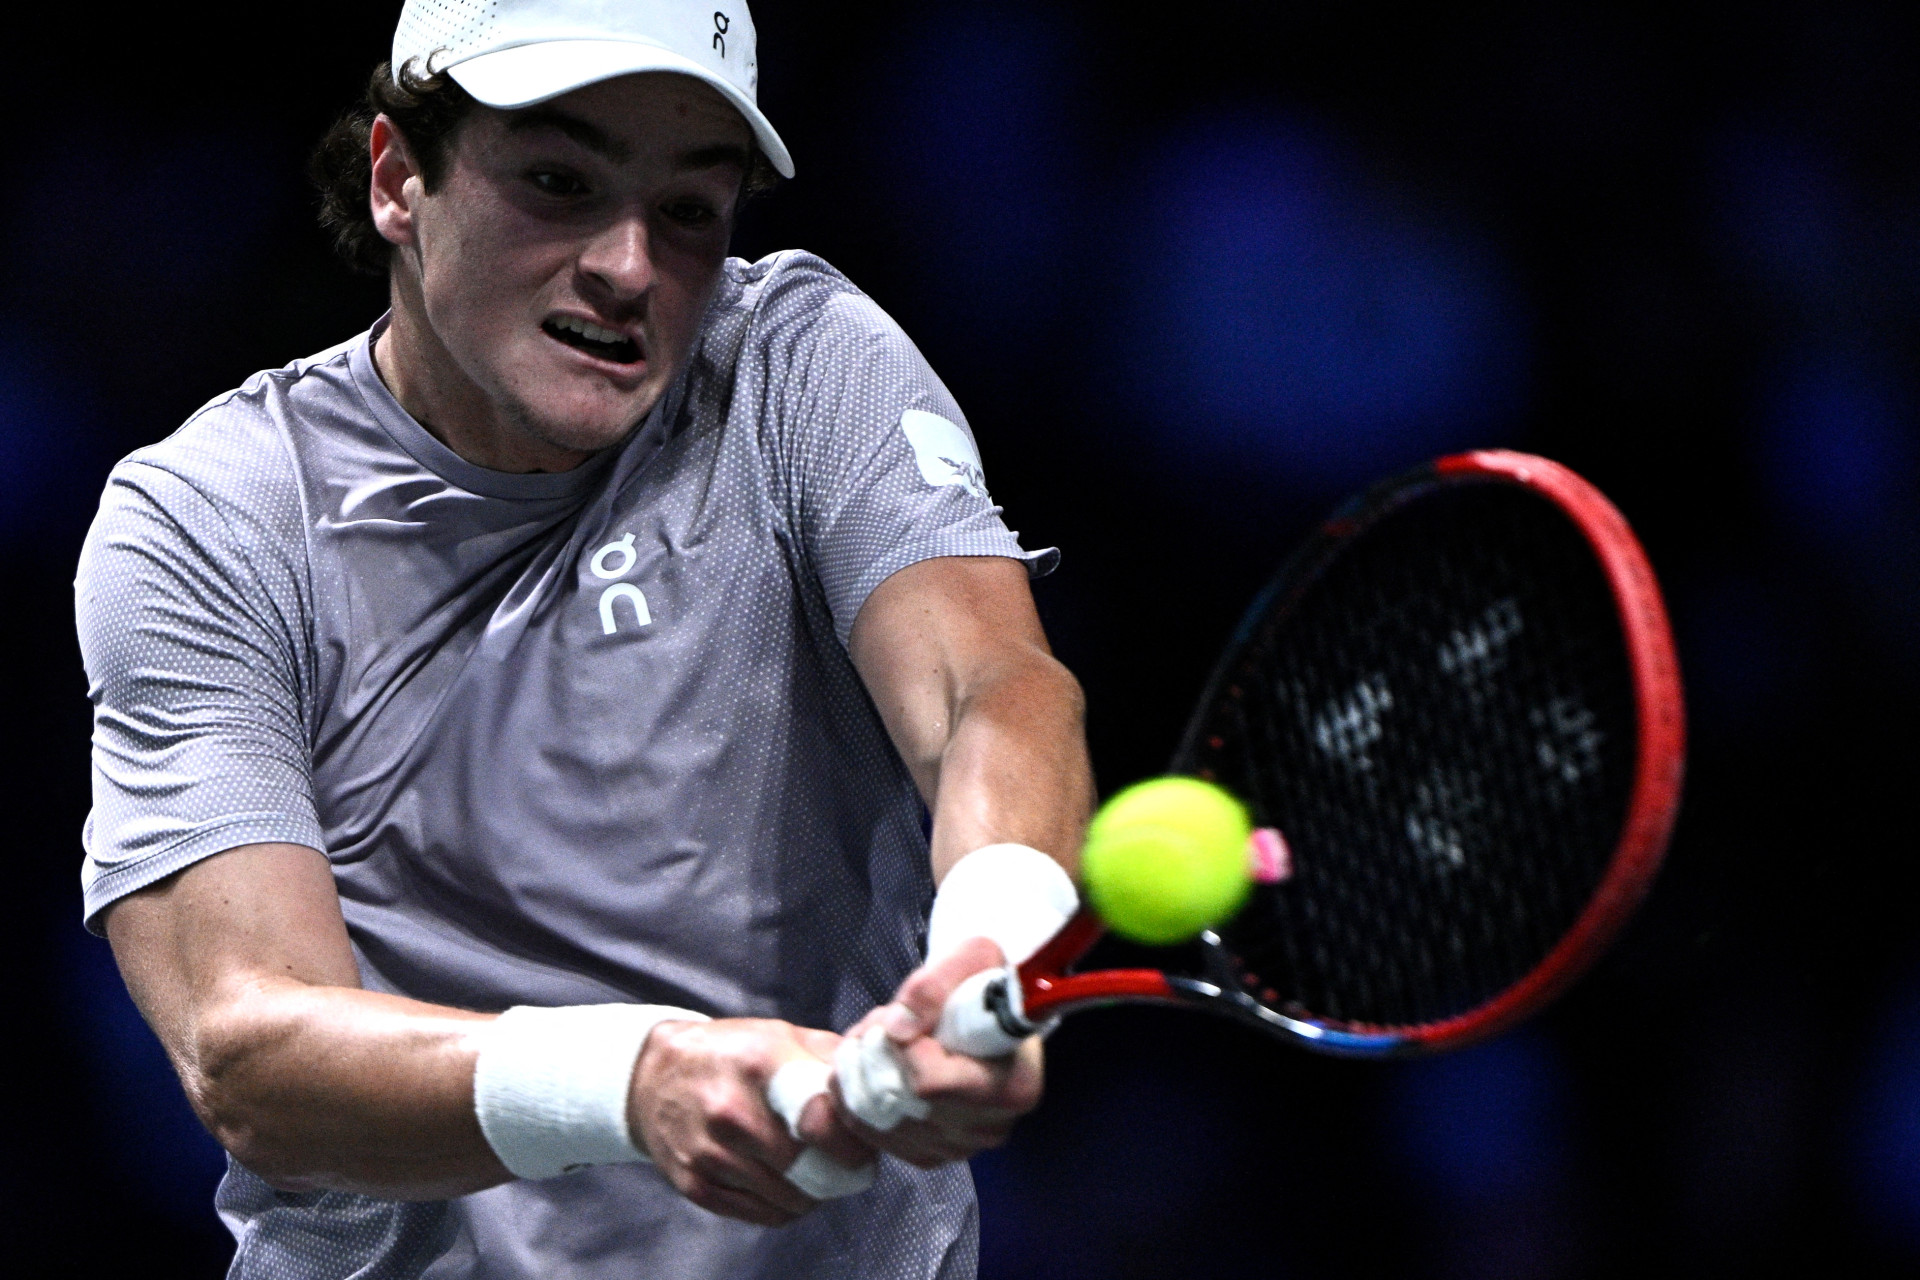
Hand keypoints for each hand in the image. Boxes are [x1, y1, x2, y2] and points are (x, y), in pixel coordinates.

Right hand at [629, 1018, 875, 1224]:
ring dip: (816, 1192)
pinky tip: (788, 1184)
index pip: (822, 1120)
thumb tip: (879, 1085)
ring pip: (790, 1198)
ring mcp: (709, 1152)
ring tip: (819, 1171)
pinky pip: (762, 1215)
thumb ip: (831, 1059)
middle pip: (810, 1167)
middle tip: (851, 1164)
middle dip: (841, 1172)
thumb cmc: (730, 1054)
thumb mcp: (780, 1036)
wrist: (653, 1076)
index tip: (864, 1144)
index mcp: (761, 1065)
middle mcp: (731, 1111)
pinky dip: (786, 1207)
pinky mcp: (695, 1184)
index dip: (853, 1141)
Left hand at [836, 937, 1044, 1167]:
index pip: (931, 1085)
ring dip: (859, 1076)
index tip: (899, 1018)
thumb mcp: (972, 958)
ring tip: (872, 1041)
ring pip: (879, 1123)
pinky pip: (872, 1138)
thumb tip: (897, 1031)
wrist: (984, 1012)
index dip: (902, 1050)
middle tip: (876, 1024)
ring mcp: (960, 1147)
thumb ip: (934, 986)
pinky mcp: (931, 1155)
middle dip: (872, 1058)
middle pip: (899, 1106)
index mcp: (1014, 1085)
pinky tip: (870, 1069)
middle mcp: (991, 1127)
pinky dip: (856, 1101)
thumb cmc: (983, 984)